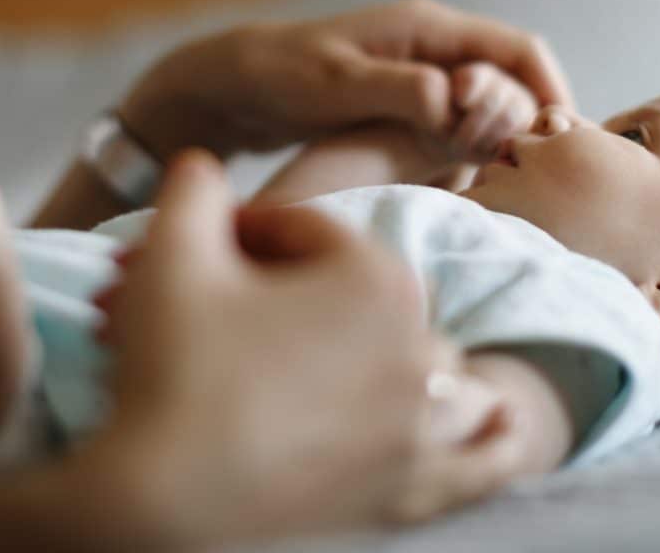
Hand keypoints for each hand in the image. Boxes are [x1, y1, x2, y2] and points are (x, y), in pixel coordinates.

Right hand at [79, 152, 524, 544]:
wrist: (157, 493)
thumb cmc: (168, 366)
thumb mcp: (171, 252)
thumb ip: (195, 191)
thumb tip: (203, 166)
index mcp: (374, 277)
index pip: (309, 233)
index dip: (246, 232)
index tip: (202, 251)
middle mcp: (418, 347)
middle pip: (368, 299)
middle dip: (307, 295)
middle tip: (236, 309)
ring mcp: (421, 426)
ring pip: (441, 374)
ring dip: (419, 361)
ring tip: (379, 360)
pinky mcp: (412, 493)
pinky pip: (481, 464)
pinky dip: (495, 441)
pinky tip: (502, 418)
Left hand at [119, 0, 573, 160]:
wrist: (235, 83)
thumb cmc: (282, 77)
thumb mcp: (338, 87)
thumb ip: (400, 91)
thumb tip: (457, 101)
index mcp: (428, 27)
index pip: (519, 49)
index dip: (548, 91)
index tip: (559, 142)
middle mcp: (435, 43)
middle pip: (514, 77)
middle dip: (528, 120)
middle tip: (525, 173)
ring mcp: (425, 69)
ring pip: (492, 101)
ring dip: (503, 136)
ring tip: (503, 183)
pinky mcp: (412, 97)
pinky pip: (465, 118)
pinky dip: (476, 145)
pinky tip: (473, 184)